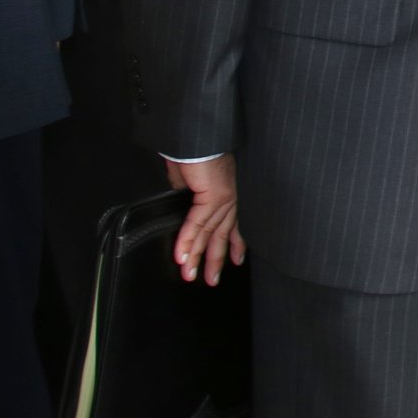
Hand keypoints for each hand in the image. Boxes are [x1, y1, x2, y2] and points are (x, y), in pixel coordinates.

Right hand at [166, 156, 245, 285]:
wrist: (197, 137)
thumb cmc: (193, 149)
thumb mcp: (187, 178)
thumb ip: (187, 194)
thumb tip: (182, 205)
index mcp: (227, 191)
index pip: (232, 223)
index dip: (235, 243)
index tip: (236, 261)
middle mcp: (230, 196)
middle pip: (222, 233)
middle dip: (216, 259)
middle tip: (212, 280)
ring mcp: (223, 196)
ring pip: (210, 232)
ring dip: (197, 256)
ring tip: (190, 275)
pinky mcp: (213, 194)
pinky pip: (198, 222)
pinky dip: (188, 240)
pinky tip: (182, 256)